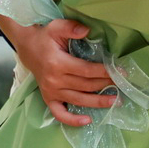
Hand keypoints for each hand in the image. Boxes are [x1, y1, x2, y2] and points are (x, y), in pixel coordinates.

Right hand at [0, 14, 117, 127]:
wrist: (26, 46)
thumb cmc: (44, 37)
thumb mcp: (56, 27)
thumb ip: (71, 27)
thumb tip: (87, 30)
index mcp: (57, 63)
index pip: (86, 70)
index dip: (105, 72)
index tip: (120, 72)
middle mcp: (54, 80)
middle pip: (86, 86)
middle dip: (106, 85)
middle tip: (122, 84)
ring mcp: (51, 91)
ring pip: (79, 100)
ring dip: (98, 102)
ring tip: (115, 101)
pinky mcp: (48, 98)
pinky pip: (60, 113)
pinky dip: (72, 120)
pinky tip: (87, 120)